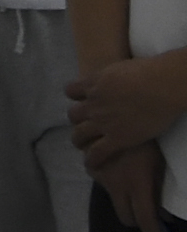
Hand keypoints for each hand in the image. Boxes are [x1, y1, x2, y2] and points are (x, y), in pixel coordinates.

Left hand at [64, 53, 186, 175]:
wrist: (160, 86)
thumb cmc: (149, 71)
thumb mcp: (119, 67)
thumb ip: (112, 76)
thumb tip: (117, 77)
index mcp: (93, 83)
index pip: (71, 91)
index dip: (75, 97)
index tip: (81, 101)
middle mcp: (93, 103)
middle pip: (73, 114)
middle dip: (76, 120)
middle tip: (83, 125)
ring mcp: (102, 122)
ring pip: (79, 134)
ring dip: (79, 140)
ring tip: (81, 145)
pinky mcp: (117, 138)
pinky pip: (97, 152)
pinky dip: (92, 159)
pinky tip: (92, 164)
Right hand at [98, 141, 175, 231]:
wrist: (120, 111)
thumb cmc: (149, 136)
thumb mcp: (160, 163)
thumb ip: (160, 190)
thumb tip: (165, 214)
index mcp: (138, 185)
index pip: (147, 222)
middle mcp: (118, 186)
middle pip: (127, 218)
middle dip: (139, 221)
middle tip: (150, 213)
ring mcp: (102, 176)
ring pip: (114, 200)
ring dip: (125, 199)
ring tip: (133, 182)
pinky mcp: (92, 165)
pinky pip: (102, 182)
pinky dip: (112, 182)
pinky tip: (119, 167)